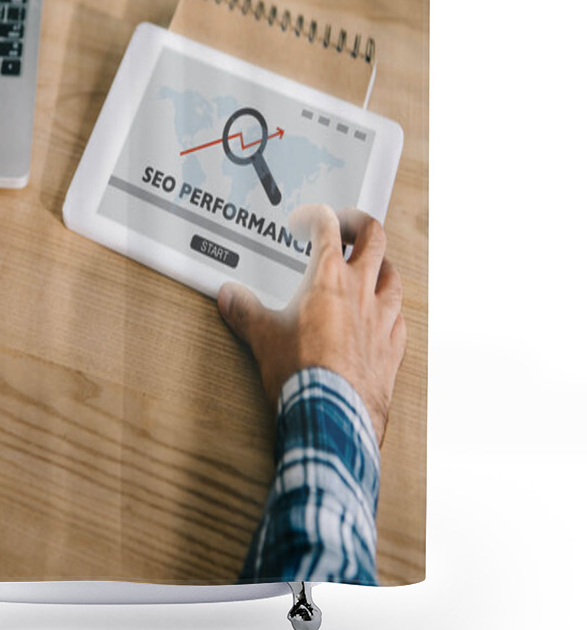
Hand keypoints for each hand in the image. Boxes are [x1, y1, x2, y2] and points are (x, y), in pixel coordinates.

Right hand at [217, 204, 405, 444]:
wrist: (331, 412)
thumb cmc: (300, 372)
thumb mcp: (264, 336)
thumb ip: (245, 311)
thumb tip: (230, 297)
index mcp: (328, 279)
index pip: (327, 228)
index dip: (316, 216)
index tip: (306, 220)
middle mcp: (360, 292)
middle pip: (373, 238)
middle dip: (360, 224)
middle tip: (348, 226)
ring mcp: (381, 319)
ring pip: (393, 276)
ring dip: (382, 265)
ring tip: (372, 265)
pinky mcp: (391, 348)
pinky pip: (399, 319)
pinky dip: (391, 311)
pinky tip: (385, 316)